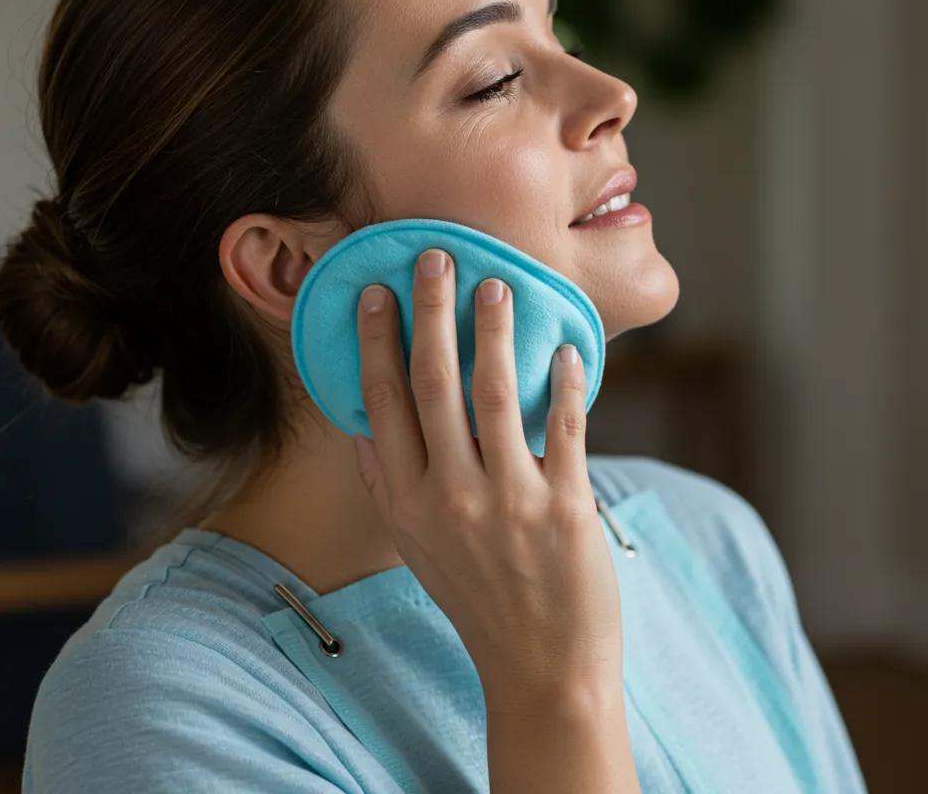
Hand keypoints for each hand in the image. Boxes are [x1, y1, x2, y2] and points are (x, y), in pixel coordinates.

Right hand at [352, 247, 622, 708]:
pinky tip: (566, 350)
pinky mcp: (566, 510)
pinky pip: (562, 429)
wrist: (541, 670)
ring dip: (494, 331)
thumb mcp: (415, 549)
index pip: (382, 404)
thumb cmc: (476, 601)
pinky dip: (564, 385)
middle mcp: (449, 498)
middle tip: (436, 258)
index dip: (378, 342)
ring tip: (496, 285)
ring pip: (493, 394)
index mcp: (407, 503)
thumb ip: (387, 485)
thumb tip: (361, 421)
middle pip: (433, 384)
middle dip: (431, 312)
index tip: (378, 292)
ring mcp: (509, 504)